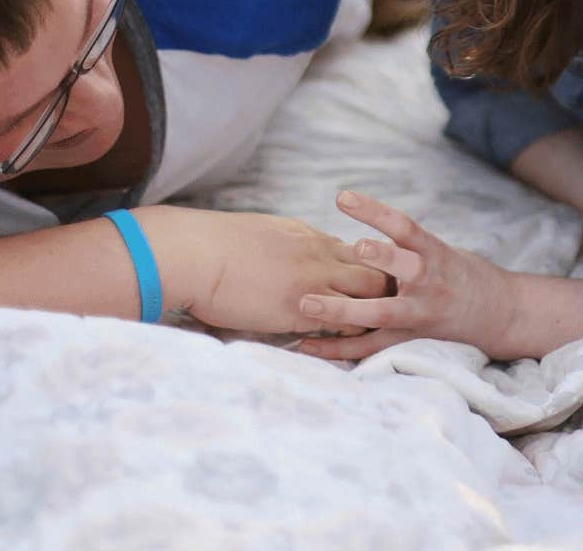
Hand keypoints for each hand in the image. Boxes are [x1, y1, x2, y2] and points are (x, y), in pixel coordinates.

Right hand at [170, 209, 390, 335]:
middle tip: (388, 311)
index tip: (367, 287)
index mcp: (308, 236)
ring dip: (376, 312)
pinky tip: (352, 347)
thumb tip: (280, 257)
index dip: (364, 270)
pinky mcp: (303, 309)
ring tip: (380, 332)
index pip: (353, 251)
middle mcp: (320, 254)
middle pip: (375, 269)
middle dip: (386, 289)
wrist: (194, 253)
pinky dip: (353, 335)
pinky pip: (345, 322)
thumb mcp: (260, 234)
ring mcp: (315, 280)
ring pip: (370, 294)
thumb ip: (282, 246)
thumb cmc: (213, 245)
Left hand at [294, 191, 519, 361]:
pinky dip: (337, 347)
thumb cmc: (458, 273)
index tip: (343, 197)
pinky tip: (307, 345)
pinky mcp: (408, 339)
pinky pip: (370, 346)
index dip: (375, 211)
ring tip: (309, 305)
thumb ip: (404, 244)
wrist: (497, 313)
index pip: (404, 226)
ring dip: (343, 311)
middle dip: (379, 257)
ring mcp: (419, 314)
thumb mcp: (438, 250)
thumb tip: (351, 235)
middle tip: (351, 247)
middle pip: (404, 268)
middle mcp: (429, 283)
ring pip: (382, 313)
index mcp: (435, 253)